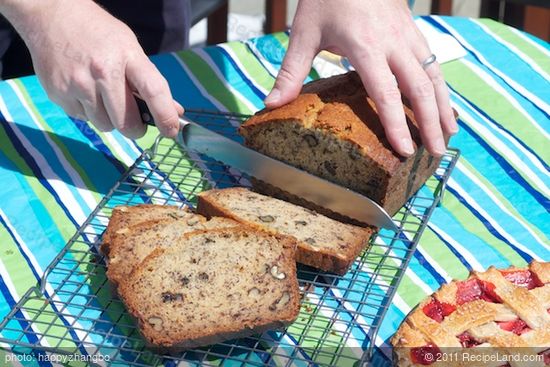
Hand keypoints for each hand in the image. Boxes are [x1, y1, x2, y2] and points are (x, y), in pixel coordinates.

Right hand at [3, 0, 181, 138]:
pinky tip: (84, 90)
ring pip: (104, 125)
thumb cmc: (99, 33)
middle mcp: (102, 71)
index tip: (171, 130)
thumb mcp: (131, 48)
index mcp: (127, 56)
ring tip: (104, 97)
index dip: (166, 116)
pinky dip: (87, 112)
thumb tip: (174, 110)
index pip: (153, 91)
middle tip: (135, 124)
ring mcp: (78, 83)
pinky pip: (82, 118)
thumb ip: (151, 81)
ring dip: (109, 119)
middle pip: (126, 122)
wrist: (52, 16)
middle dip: (135, 129)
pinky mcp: (59, 93)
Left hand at [264, 0, 457, 156]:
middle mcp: (394, 42)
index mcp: (366, 46)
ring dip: (443, 107)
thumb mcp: (304, 32)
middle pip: (419, 88)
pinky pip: (432, 62)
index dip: (396, 124)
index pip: (386, 92)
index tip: (405, 151)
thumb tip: (273, 104)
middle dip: (431, 123)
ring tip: (449, 135)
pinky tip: (442, 103)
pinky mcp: (412, 29)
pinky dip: (440, 87)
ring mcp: (408, 34)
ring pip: (433, 75)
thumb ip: (291, 71)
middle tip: (438, 154)